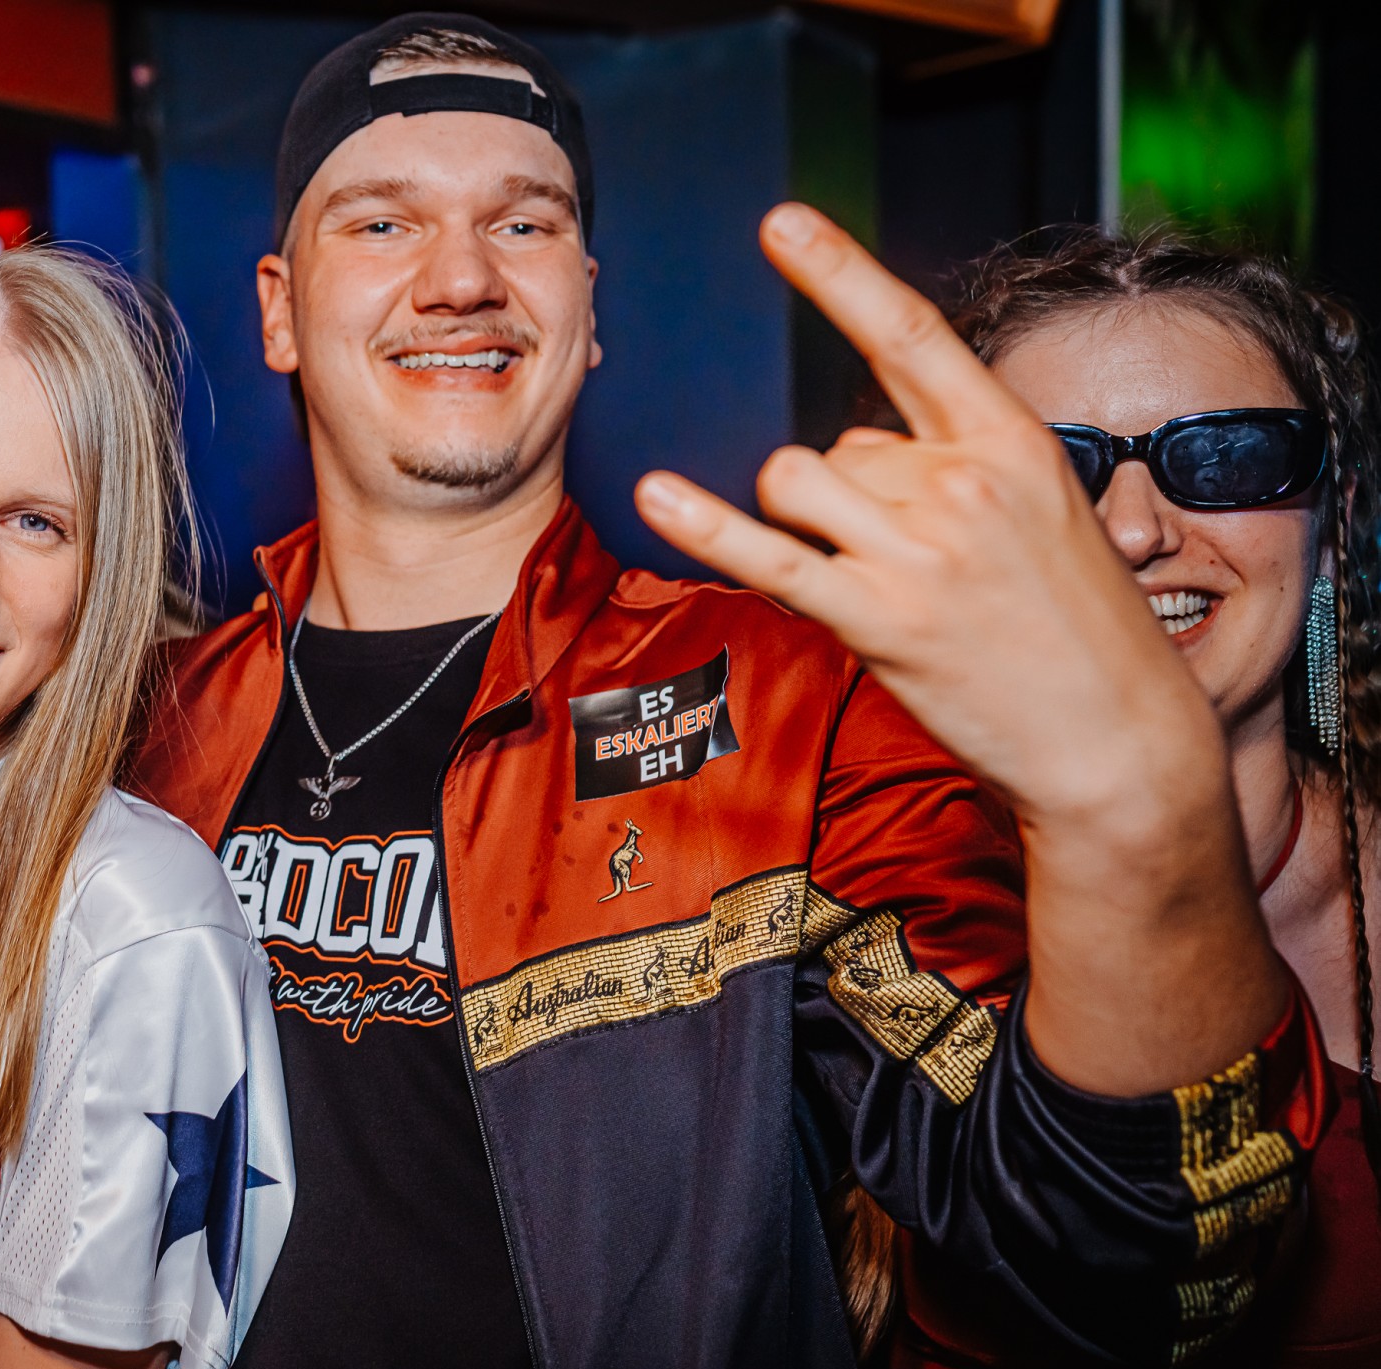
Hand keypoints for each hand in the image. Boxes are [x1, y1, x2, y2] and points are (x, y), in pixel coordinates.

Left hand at [634, 202, 1220, 835]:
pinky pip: (767, 557)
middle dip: (850, 496)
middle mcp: (961, 483)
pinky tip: (656, 494)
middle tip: (918, 565)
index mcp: (1011, 441)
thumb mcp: (1043, 513)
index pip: (908, 333)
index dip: (838, 272)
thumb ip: (951, 463)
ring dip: (807, 522)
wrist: (1119, 740)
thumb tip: (855, 448)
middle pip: (838, 442)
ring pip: (794, 482)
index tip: (780, 222)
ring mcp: (917, 551)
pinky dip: (704, 527)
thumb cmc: (1080, 629)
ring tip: (873, 576)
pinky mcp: (877, 619)